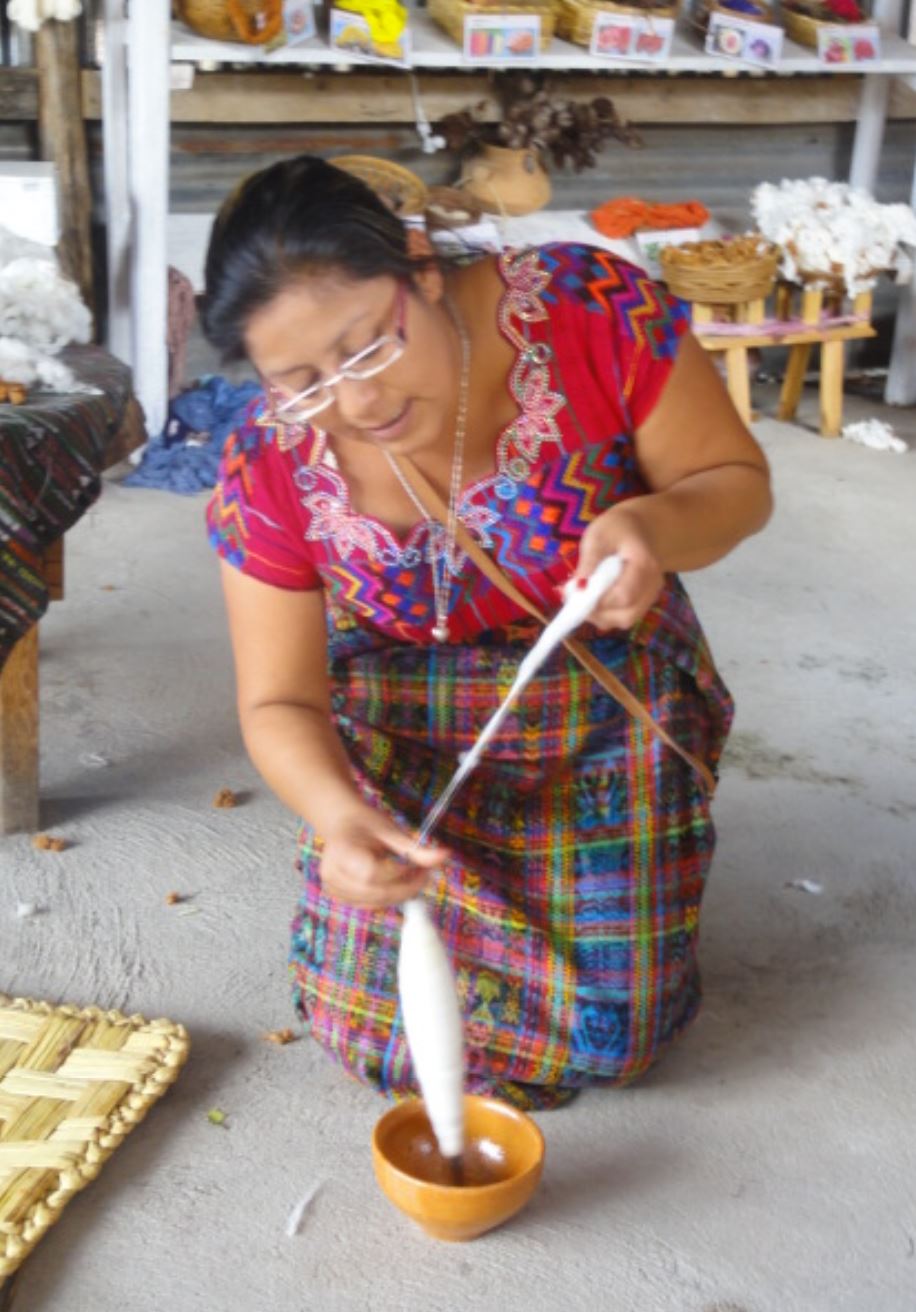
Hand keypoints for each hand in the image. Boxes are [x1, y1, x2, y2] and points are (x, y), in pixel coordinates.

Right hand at [319, 808, 448, 908]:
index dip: (398, 874)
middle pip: (374, 893)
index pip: (371, 872)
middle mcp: (332, 873)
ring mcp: (334, 888)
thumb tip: (445, 855)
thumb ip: (415, 848)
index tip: (417, 866)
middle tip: (425, 875)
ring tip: (415, 877)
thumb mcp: (390, 830)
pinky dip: (390, 898)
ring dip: (401, 895)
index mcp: (341, 849)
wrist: (342, 825)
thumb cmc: (366, 823)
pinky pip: (371, 906)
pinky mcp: (341, 898)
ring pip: (375, 904)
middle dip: (406, 888)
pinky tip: (401, 884)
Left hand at [571, 507, 664, 631]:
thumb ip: (590, 560)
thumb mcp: (598, 535)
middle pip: (626, 615)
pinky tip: (593, 598)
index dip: (597, 602)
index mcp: (644, 565)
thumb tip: (578, 587)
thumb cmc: (617, 529)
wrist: (641, 529)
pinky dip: (605, 613)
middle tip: (574, 598)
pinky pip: (623, 616)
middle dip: (596, 613)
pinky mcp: (643, 603)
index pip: (623, 596)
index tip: (574, 593)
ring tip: (582, 596)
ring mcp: (650, 597)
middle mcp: (652, 586)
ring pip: (624, 620)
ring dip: (599, 615)